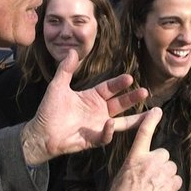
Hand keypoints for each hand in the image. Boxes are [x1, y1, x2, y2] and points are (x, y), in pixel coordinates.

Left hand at [21, 50, 148, 165]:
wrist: (40, 134)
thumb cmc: (49, 111)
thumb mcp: (58, 86)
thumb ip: (66, 70)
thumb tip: (72, 51)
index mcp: (92, 97)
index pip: (110, 88)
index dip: (119, 83)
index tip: (129, 78)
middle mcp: (98, 111)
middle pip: (120, 103)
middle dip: (132, 98)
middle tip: (145, 92)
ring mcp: (98, 125)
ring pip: (122, 122)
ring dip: (135, 118)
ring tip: (150, 114)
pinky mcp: (93, 139)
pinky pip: (105, 135)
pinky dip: (109, 130)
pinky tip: (110, 123)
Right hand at [107, 107, 181, 190]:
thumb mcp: (122, 174)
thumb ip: (134, 164)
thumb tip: (142, 164)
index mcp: (135, 157)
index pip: (144, 133)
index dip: (151, 120)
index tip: (157, 111)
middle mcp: (150, 161)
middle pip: (163, 153)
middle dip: (159, 163)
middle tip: (150, 177)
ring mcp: (162, 173)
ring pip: (171, 167)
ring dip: (166, 175)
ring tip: (155, 187)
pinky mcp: (171, 185)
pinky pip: (177, 180)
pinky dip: (171, 186)